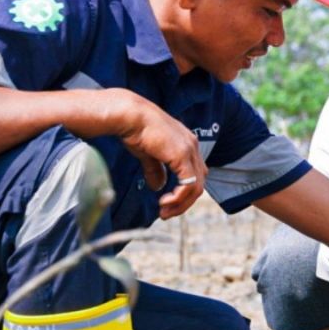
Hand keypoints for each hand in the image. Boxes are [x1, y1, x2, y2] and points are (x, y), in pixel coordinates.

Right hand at [113, 90, 206, 219]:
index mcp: (187, 144)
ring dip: (182, 203)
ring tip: (165, 211)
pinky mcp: (182, 155)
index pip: (196, 173)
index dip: (185, 191)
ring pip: (196, 187)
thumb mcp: (148, 154)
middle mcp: (193, 146)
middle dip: (184, 202)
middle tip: (166, 213)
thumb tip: (158, 186)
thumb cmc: (135, 130)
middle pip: (199, 182)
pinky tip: (164, 201)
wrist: (129, 116)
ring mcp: (190, 150)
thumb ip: (156, 170)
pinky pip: (188, 184)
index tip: (167, 203)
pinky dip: (179, 197)